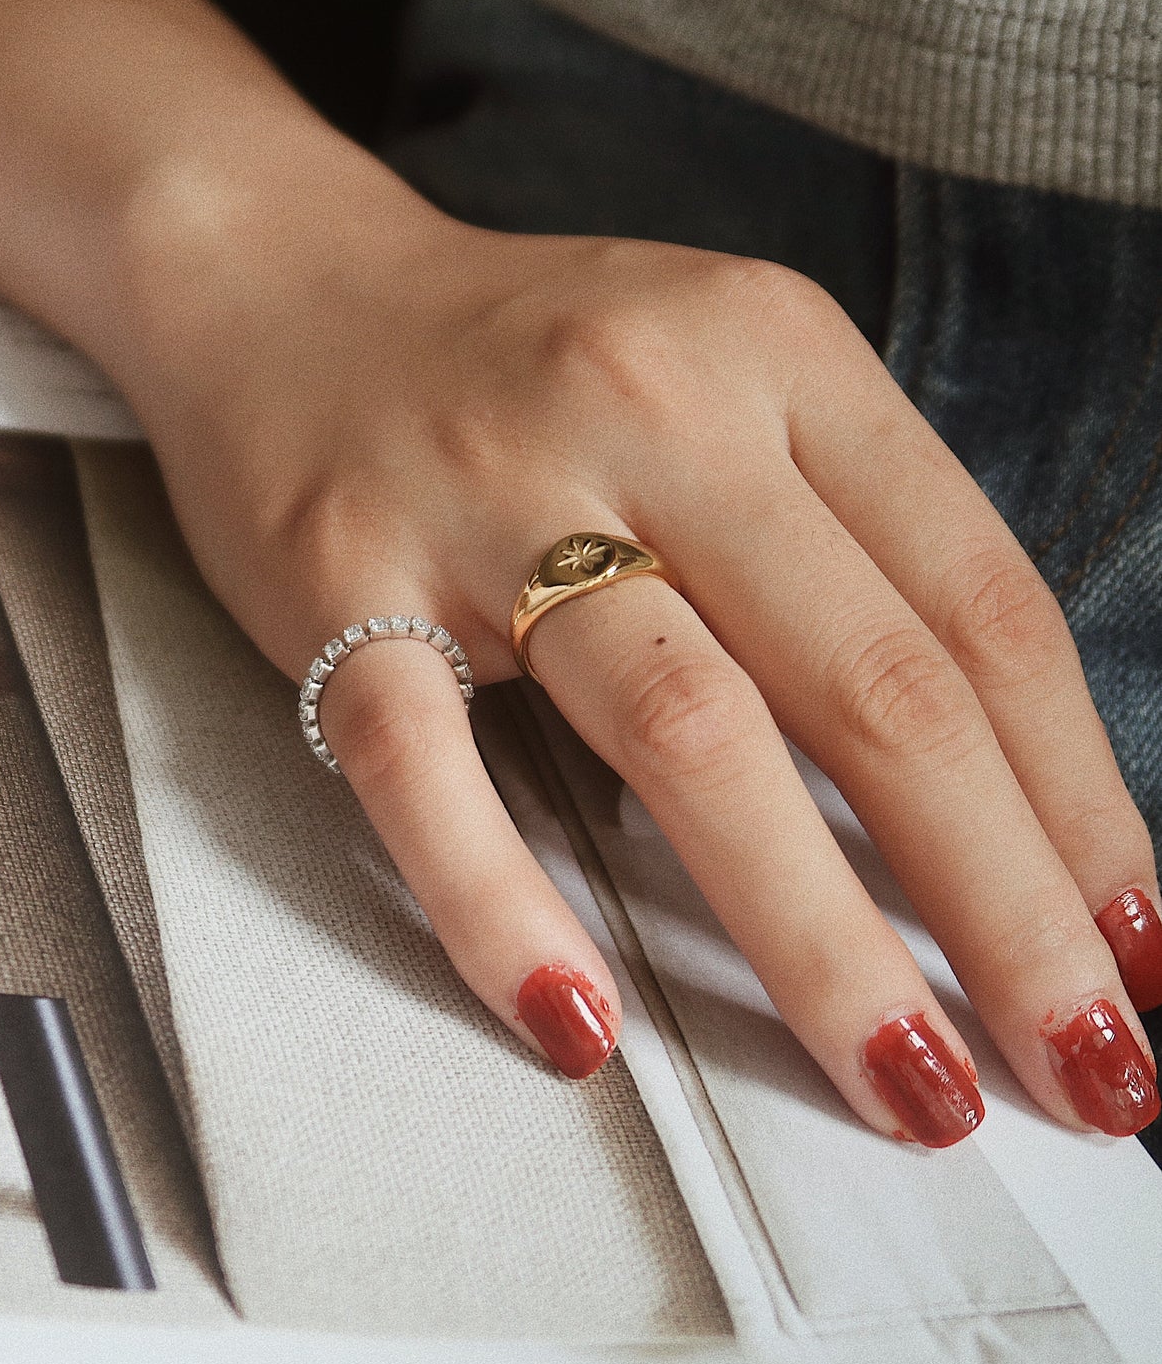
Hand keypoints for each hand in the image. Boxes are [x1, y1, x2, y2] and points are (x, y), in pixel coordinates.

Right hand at [123, 191, 1160, 1146]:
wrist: (286, 283)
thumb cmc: (523, 361)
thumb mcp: (723, 378)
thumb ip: (841, 540)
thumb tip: (980, 783)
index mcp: (773, 355)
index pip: (977, 603)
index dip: (1082, 798)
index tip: (1137, 947)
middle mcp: (649, 409)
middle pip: (868, 683)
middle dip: (1001, 903)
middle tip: (1081, 1065)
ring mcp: (485, 498)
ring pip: (682, 732)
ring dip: (818, 937)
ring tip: (903, 1079)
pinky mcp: (342, 578)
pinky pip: (426, 767)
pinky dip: (503, 906)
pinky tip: (579, 1018)